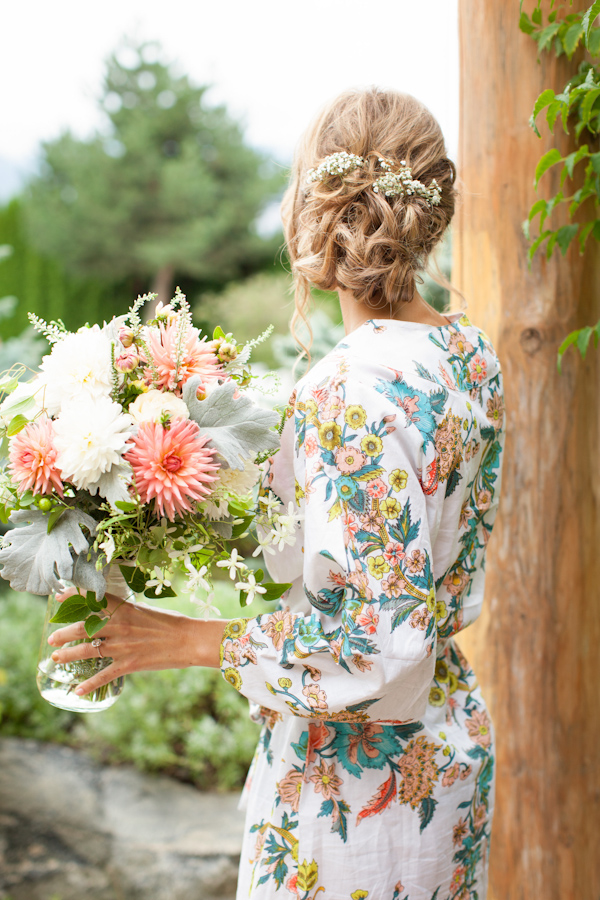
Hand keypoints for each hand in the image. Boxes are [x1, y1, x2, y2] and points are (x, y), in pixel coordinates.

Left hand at [48, 593, 226, 696]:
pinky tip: (77, 690)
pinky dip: (88, 685)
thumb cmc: (172, 624)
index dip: (73, 597)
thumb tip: (113, 615)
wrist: (190, 640)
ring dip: (68, 655)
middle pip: (82, 627)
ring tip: (56, 659)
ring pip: (86, 650)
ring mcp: (122, 645)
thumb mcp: (146, 611)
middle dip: (63, 633)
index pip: (93, 599)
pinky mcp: (128, 664)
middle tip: (52, 638)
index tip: (58, 596)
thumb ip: (127, 613)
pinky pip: (103, 675)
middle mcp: (119, 625)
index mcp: (124, 609)